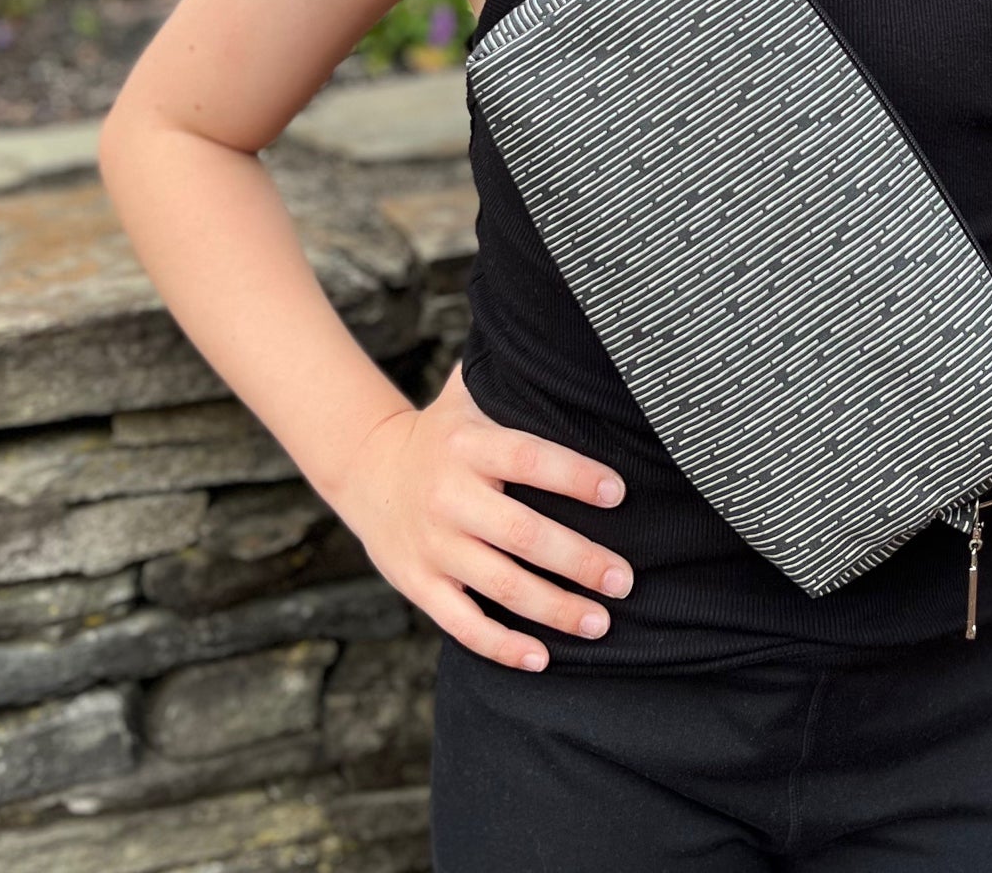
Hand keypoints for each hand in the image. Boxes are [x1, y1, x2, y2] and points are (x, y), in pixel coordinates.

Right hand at [332, 356, 633, 671]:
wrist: (366, 468)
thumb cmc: (445, 431)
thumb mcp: (470, 394)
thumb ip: (513, 374)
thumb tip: (573, 334)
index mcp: (468, 446)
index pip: (529, 459)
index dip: (575, 476)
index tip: (620, 492)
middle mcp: (450, 496)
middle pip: (522, 534)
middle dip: (578, 560)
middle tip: (625, 579)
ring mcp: (432, 544)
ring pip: (499, 585)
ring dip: (553, 608)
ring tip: (601, 621)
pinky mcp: (418, 583)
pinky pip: (462, 623)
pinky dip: (501, 645)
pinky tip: (541, 657)